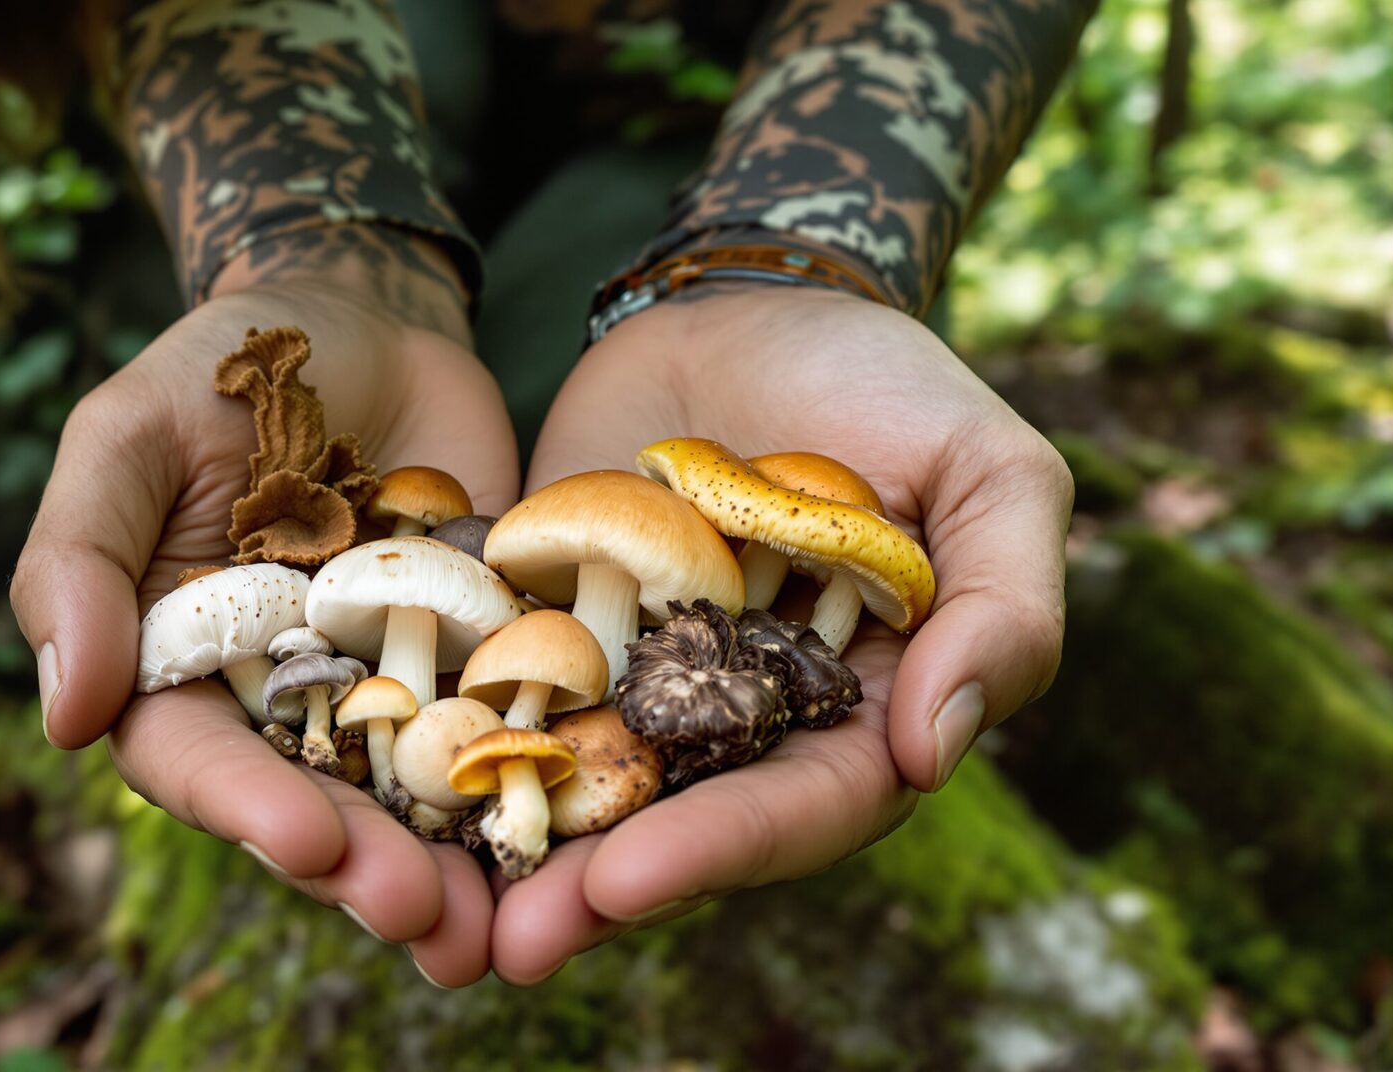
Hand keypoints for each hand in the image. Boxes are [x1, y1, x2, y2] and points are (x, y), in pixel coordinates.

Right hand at [11, 228, 518, 985]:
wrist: (367, 312)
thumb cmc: (221, 366)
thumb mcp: (126, 435)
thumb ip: (77, 562)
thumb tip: (63, 718)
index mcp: (175, 669)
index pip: (194, 760)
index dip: (245, 807)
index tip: (307, 839)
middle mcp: (278, 703)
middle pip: (313, 805)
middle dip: (366, 868)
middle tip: (426, 918)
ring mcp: (386, 690)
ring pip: (413, 799)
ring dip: (453, 869)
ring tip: (502, 929)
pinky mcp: (480, 664)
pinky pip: (508, 731)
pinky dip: (536, 785)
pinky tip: (580, 834)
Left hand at [493, 284, 1072, 982]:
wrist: (738, 303)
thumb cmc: (880, 380)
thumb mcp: (985, 469)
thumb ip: (1003, 605)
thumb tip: (936, 754)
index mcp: (861, 715)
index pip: (804, 806)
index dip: (723, 849)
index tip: (631, 880)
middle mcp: (747, 728)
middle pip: (678, 828)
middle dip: (597, 891)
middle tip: (513, 944)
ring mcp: (642, 691)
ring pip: (582, 793)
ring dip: (515, 857)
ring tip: (434, 916)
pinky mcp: (554, 644)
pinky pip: (504, 710)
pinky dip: (456, 756)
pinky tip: (388, 802)